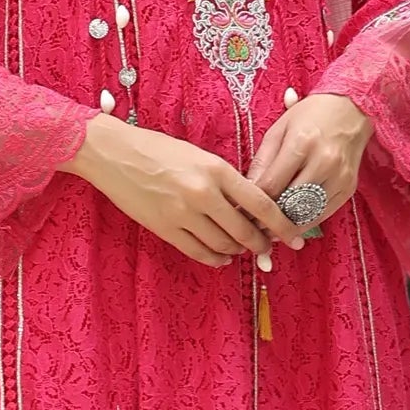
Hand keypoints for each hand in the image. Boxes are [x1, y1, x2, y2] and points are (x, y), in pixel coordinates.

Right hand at [63, 114, 305, 269]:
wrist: (114, 154)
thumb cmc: (158, 150)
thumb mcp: (199, 156)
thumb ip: (225, 180)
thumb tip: (251, 208)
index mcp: (216, 170)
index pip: (261, 204)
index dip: (281, 224)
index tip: (294, 237)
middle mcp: (203, 193)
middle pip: (244, 231)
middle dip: (261, 244)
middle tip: (267, 248)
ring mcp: (182, 214)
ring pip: (223, 246)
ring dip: (237, 251)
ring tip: (241, 249)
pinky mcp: (164, 229)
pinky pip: (198, 252)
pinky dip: (215, 259)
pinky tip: (221, 256)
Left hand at [247, 89, 374, 222]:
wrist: (350, 109)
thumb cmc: (310, 117)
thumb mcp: (278, 130)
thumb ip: (262, 162)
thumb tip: (247, 192)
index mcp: (302, 143)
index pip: (271, 186)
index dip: (252, 204)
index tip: (240, 213)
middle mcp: (324, 162)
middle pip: (289, 204)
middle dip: (267, 219)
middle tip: (251, 227)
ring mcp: (339, 177)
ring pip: (307, 214)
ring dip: (285, 225)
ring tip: (268, 229)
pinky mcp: (348, 188)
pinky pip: (323, 215)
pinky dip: (305, 222)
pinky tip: (290, 223)